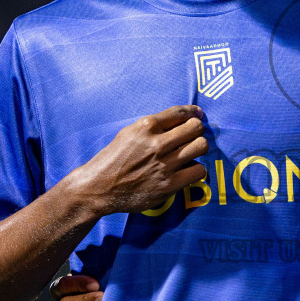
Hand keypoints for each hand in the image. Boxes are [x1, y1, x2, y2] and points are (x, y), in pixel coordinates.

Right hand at [73, 105, 208, 215]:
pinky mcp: (169, 185)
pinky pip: (199, 171)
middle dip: (196, 131)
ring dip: (198, 149)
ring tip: (190, 153)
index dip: (193, 113)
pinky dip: (196, 170)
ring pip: (201, 146)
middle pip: (196, 128)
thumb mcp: (128, 133)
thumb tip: (181, 120)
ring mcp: (164, 164)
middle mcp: (157, 143)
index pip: (180, 112)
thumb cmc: (113, 160)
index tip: (197, 115)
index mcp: (146, 126)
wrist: (98, 188)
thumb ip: (153, 127)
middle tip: (191, 138)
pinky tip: (186, 171)